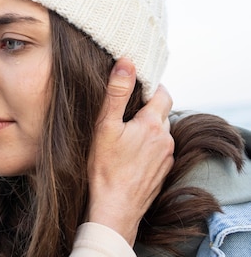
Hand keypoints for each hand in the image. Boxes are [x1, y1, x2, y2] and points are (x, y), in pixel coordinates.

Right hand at [86, 58, 173, 245]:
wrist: (114, 207)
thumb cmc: (105, 167)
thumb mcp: (105, 125)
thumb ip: (117, 92)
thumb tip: (126, 63)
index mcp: (153, 124)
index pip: (162, 93)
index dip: (149, 87)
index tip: (133, 87)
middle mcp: (165, 139)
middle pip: (161, 113)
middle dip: (145, 108)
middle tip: (123, 111)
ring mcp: (166, 157)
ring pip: (159, 133)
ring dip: (146, 129)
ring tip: (124, 134)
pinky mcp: (162, 172)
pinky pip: (158, 151)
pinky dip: (147, 147)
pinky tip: (129, 154)